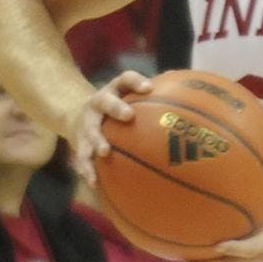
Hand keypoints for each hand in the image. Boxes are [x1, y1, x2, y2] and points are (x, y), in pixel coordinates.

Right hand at [72, 70, 152, 185]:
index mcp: (115, 90)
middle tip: (129, 116)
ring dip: (97, 140)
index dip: (135, 81)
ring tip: (105, 152)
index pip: (125, 79)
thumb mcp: (128, 95)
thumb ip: (151, 94)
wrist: (76, 114)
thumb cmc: (115, 105)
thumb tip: (185, 85)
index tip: (148, 88)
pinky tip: (94, 182)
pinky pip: (81, 157)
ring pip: (90, 130)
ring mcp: (86, 122)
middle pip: (105, 101)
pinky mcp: (78, 142)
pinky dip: (87, 169)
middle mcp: (98, 103)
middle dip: (116, 107)